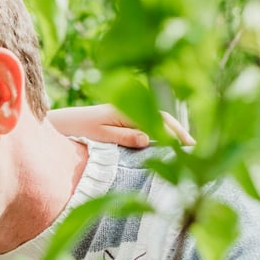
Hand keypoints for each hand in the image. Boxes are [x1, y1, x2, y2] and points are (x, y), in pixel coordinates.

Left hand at [47, 104, 195, 146]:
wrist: (63, 122)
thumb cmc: (78, 130)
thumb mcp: (100, 135)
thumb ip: (124, 136)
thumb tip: (149, 138)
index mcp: (127, 111)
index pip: (160, 119)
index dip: (177, 132)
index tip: (190, 146)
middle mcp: (131, 109)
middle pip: (163, 118)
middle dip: (179, 133)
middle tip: (196, 150)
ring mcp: (128, 113)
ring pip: (157, 120)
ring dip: (172, 132)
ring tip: (186, 150)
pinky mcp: (124, 118)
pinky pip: (148, 123)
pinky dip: (160, 132)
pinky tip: (167, 145)